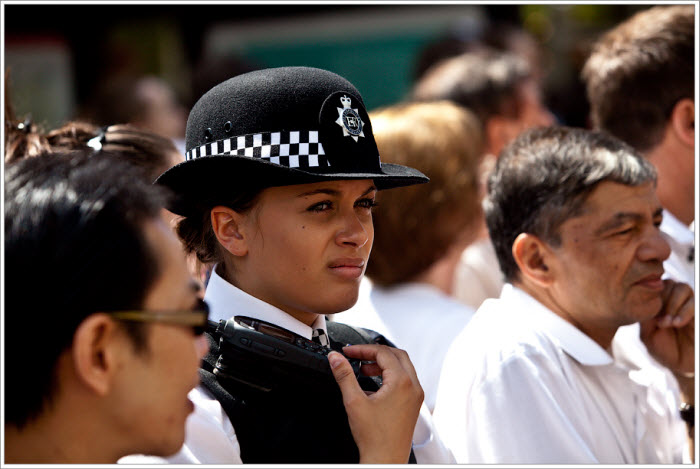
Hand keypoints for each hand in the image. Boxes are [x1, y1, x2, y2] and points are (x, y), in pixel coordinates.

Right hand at [328, 344, 422, 463]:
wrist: (385, 460)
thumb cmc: (374, 437)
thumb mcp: (354, 401)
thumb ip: (344, 375)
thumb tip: (336, 358)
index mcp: (402, 382)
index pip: (383, 352)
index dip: (363, 349)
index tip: (348, 352)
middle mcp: (413, 386)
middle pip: (396, 355)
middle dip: (375, 353)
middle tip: (357, 356)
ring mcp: (415, 396)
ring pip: (402, 367)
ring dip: (383, 364)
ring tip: (364, 369)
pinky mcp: (413, 404)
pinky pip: (404, 380)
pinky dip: (390, 376)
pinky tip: (373, 385)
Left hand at [639, 279, 694, 376]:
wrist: (683, 365)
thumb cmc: (664, 349)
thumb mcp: (648, 334)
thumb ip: (645, 317)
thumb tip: (646, 301)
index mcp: (658, 302)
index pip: (652, 285)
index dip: (648, 297)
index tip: (648, 317)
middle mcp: (674, 300)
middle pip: (667, 283)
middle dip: (661, 301)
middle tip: (660, 322)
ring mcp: (688, 305)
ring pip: (681, 287)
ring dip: (672, 304)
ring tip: (668, 323)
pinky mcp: (698, 312)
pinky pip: (694, 301)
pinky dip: (684, 311)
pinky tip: (677, 323)